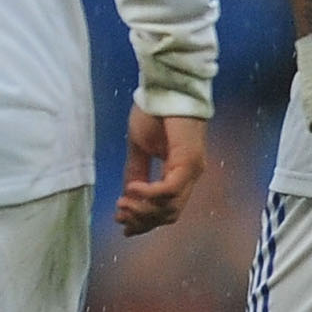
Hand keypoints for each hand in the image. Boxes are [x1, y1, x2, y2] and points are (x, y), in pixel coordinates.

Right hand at [114, 108, 207, 235]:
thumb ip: (136, 172)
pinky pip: (169, 191)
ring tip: (123, 202)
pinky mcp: (189, 162)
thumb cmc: (154, 112)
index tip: (122, 225)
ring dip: (143, 210)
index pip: (167, 210)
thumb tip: (128, 196)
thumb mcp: (140, 148)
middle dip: (141, 220)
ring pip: (170, 208)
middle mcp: (190, 176)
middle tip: (119, 215)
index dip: (144, 222)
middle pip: (169, 215)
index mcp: (180, 173)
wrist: (166, 87)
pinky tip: (131, 189)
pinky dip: (149, 195)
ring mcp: (192, 170)